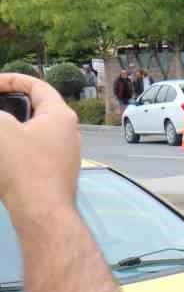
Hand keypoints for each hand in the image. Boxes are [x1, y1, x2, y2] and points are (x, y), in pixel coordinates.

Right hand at [0, 73, 79, 219]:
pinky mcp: (58, 170)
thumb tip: (2, 119)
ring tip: (0, 132)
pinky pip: (35, 151)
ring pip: (34, 131)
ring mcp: (66, 153)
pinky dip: (16, 148)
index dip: (11, 80)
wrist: (42, 211)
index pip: (36, 85)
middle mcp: (69, 131)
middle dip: (11, 105)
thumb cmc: (25, 168)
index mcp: (61, 115)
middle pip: (36, 108)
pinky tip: (4, 155)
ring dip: (12, 129)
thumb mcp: (1, 130)